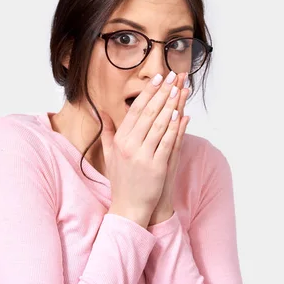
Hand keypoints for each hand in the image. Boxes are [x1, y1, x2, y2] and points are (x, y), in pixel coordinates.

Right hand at [100, 71, 184, 228]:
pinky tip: (182, 114)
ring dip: (171, 104)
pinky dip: (176, 127)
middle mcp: (130, 146)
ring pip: (160, 124)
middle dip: (162, 92)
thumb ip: (107, 132)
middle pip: (149, 113)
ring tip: (180, 89)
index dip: (147, 93)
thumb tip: (101, 112)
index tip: (157, 79)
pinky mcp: (157, 166)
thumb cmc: (121, 180)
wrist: (128, 207)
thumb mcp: (109, 155)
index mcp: (120, 141)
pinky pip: (168, 142)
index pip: (135, 110)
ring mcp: (143, 156)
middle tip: (173, 76)